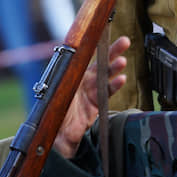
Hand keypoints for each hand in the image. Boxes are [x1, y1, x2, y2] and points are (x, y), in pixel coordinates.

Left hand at [53, 36, 128, 158]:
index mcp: (69, 76)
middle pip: (98, 63)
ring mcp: (90, 91)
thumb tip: (63, 73)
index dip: (92, 47)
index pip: (82, 58)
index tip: (101, 37)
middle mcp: (80, 81)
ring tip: (122, 61)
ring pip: (105, 76)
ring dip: (114, 68)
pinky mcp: (97, 103)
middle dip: (111, 52)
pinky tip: (121, 79)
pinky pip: (107, 92)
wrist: (57, 138)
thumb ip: (60, 87)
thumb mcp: (53, 100)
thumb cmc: (52, 117)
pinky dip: (115, 85)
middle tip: (124, 42)